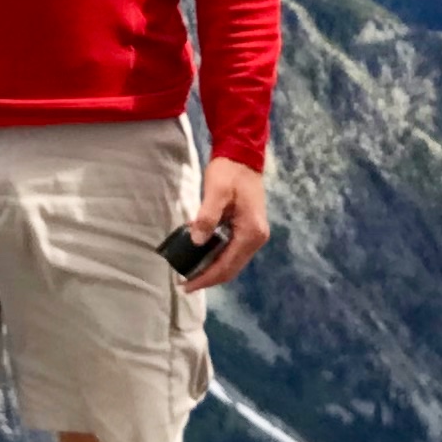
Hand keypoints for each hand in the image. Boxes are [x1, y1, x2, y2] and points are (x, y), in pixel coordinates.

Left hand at [178, 158, 269, 291]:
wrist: (242, 156)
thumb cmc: (229, 172)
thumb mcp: (216, 192)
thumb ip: (207, 217)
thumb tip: (196, 241)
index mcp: (251, 232)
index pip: (227, 265)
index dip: (206, 278)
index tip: (186, 286)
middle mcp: (256, 238)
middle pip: (231, 268)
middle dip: (208, 278)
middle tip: (185, 285)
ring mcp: (254, 234)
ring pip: (232, 262)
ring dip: (212, 269)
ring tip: (190, 273)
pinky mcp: (248, 229)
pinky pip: (232, 251)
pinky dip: (216, 257)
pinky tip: (200, 256)